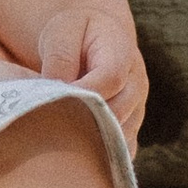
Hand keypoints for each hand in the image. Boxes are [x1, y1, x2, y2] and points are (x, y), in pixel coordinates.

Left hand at [35, 5, 148, 147]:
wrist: (95, 41)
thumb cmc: (74, 33)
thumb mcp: (61, 32)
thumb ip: (59, 57)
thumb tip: (57, 90)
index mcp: (122, 53)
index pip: (111, 79)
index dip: (85, 94)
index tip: (55, 103)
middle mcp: (136, 83)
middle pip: (118, 112)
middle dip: (85, 121)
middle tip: (50, 128)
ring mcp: (137, 109)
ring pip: (121, 136)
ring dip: (91, 141)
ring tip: (58, 142)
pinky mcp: (130, 128)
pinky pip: (120, 152)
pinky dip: (100, 156)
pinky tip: (73, 155)